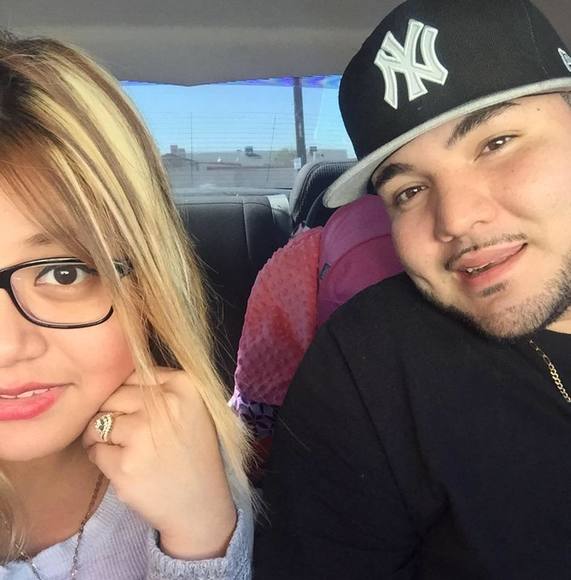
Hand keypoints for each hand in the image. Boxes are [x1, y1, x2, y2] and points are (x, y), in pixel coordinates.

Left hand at [82, 368, 236, 559]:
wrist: (201, 503)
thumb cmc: (192, 450)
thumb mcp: (193, 406)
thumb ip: (161, 384)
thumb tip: (114, 372)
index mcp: (184, 385)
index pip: (133, 374)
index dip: (127, 394)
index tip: (137, 411)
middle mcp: (164, 405)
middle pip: (111, 395)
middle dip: (109, 413)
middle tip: (123, 433)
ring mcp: (143, 434)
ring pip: (97, 422)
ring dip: (99, 436)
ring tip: (121, 449)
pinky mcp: (125, 465)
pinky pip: (94, 450)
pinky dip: (101, 458)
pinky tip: (123, 466)